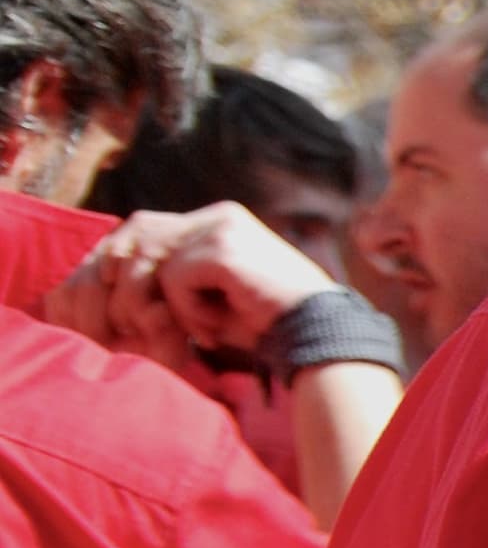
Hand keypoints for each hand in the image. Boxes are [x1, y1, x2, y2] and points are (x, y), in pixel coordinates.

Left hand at [50, 203, 334, 365]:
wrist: (315, 332)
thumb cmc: (265, 322)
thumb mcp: (209, 294)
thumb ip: (173, 274)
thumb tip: (114, 270)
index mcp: (218, 220)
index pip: (145, 224)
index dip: (118, 255)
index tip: (113, 295)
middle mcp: (218, 215)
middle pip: (139, 235)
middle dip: (125, 282)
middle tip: (136, 324)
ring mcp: (222, 228)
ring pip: (151, 261)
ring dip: (161, 305)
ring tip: (191, 331)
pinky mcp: (223, 249)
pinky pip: (174, 278)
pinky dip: (188, 310)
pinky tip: (214, 328)